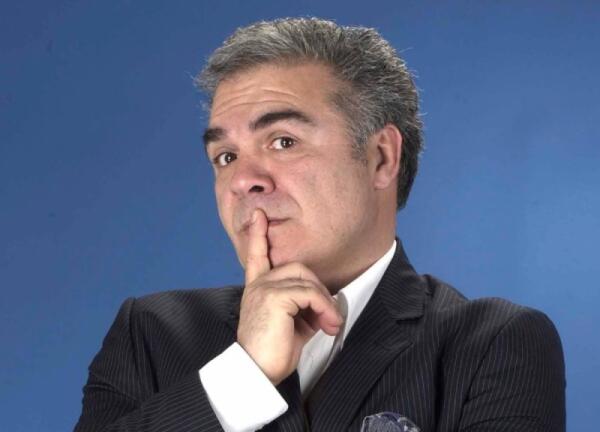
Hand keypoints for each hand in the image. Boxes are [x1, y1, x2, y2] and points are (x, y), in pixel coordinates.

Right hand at [237, 209, 343, 384]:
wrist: (257, 373)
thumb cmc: (273, 352)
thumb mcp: (292, 325)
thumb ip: (303, 306)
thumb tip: (326, 303)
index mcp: (257, 289)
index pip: (256, 256)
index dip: (257, 235)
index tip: (258, 215)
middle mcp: (257, 285)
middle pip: (298, 267)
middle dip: (318, 288)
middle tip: (328, 316)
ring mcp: (264, 289)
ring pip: (307, 280)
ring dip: (325, 302)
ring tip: (330, 324)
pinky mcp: (274, 297)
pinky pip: (309, 293)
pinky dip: (324, 307)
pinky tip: (327, 324)